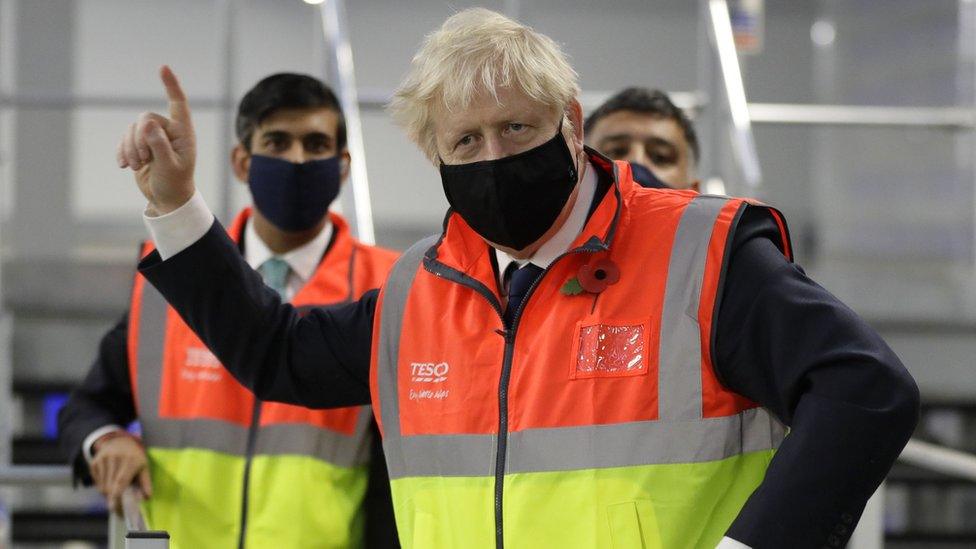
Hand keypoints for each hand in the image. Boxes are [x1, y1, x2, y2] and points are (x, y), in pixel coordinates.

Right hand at [89, 433, 152, 513]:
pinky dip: (103, 487)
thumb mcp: (144, 466)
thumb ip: (146, 482)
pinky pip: (97, 483)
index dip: (117, 498)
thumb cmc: (134, 456)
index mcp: (130, 460)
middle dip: (114, 499)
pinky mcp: (94, 463)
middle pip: (110, 487)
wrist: (118, 441)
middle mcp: (115, 459)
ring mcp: (102, 460)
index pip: (120, 482)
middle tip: (120, 507)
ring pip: (102, 487)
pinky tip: (110, 480)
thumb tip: (146, 498)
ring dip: (109, 493)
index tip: (116, 510)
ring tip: (116, 489)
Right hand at [117, 65, 196, 214]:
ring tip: (137, 166)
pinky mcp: (140, 145)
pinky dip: (123, 152)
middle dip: (139, 139)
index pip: (178, 104)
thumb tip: (148, 124)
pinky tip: (125, 166)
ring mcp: (153, 137)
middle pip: (145, 118)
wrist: (167, 199)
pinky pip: (124, 139)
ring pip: (132, 129)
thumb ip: (159, 146)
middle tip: (143, 160)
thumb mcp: (169, 167)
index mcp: (183, 133)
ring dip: (130, 148)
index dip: (171, 86)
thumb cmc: (175, 184)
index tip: (163, 68)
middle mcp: (169, 131)